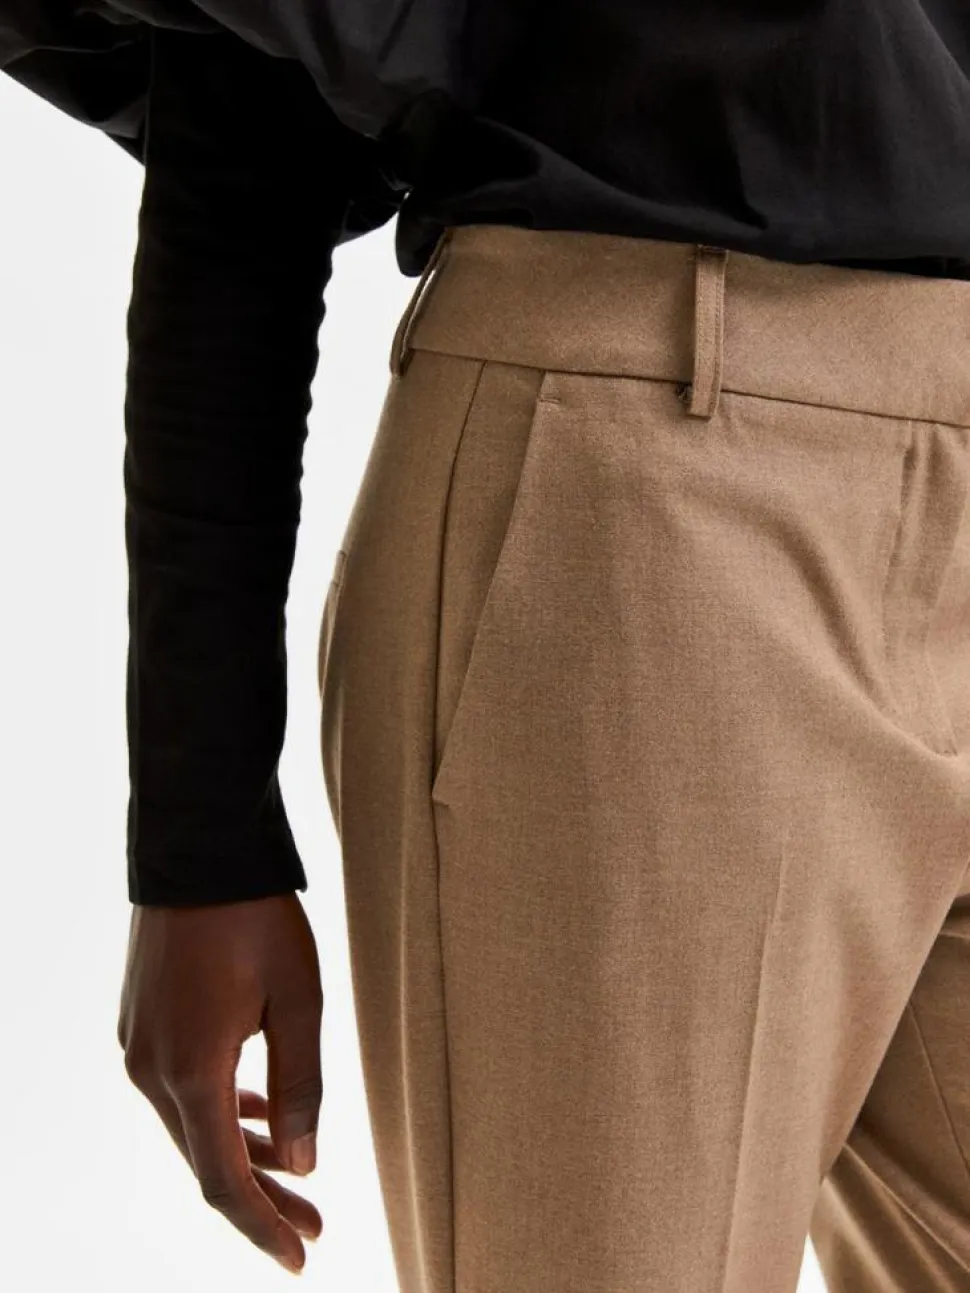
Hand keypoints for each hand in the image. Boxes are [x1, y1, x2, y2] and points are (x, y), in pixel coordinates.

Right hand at [117, 893, 323, 1274]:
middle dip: (261, 1196)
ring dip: (241, 1152)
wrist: (199, 850)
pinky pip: (180, 1088)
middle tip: (314, 1223)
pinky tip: (256, 1112)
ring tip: (295, 1174)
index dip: (263, 1226)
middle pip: (205, 1160)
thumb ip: (302, 1087)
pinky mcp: (140, 1023)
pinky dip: (220, 1111)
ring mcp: (137, 1046)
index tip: (301, 1258)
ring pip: (192, 1125)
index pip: (223, 1181)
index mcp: (191, 1071)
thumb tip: (303, 1163)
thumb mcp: (299, 1000)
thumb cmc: (258, 918)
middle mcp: (150, 1069)